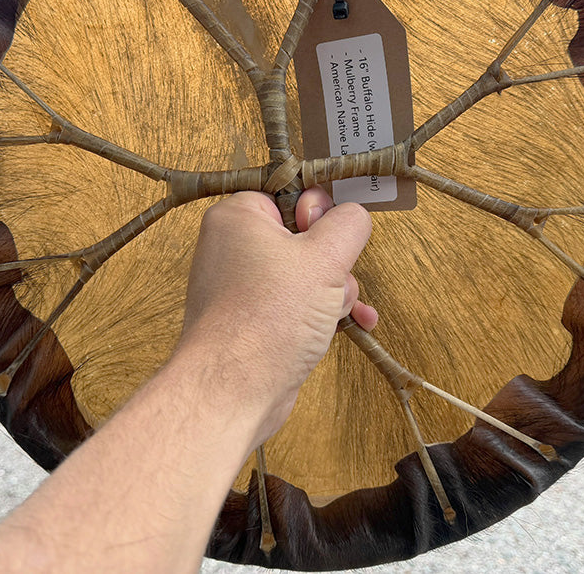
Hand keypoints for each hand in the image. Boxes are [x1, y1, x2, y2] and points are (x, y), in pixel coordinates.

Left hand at [178, 187, 375, 446]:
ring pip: (304, 273)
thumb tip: (352, 215)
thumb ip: (348, 224)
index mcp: (238, 216)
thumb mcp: (326, 257)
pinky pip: (293, 303)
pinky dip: (320, 311)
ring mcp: (239, 286)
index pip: (289, 193)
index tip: (325, 237)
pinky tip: (351, 325)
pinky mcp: (250, 320)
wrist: (233, 390)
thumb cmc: (271, 316)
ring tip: (339, 312)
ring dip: (334, 291)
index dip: (317, 213)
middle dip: (333, 262)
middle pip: (303, 237)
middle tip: (336, 281)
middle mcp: (231, 246)